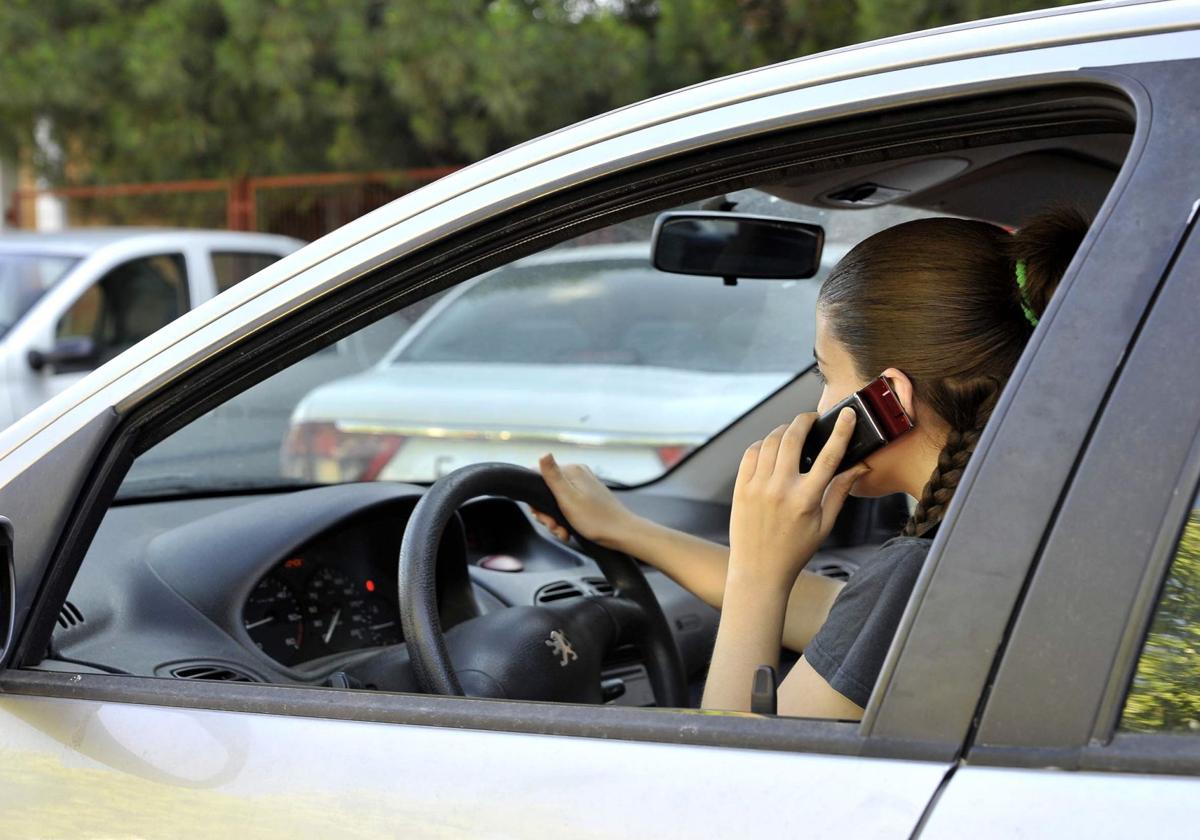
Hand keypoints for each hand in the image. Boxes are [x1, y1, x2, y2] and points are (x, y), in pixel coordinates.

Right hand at [534, 454, 634, 548]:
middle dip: (546, 513)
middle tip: (554, 526)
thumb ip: (553, 476)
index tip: (542, 514)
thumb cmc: (597, 519)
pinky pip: (567, 507)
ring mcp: (583, 486)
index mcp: (572, 471)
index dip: (536, 499)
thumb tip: (543, 453)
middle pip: (547, 492)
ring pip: (556, 502)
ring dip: (555, 520)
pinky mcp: (587, 498)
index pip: (539, 478)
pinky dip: (565, 520)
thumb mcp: (568, 498)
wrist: (621, 533)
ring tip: (562, 531)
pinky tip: (568, 531)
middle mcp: (577, 475)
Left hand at [727, 409, 868, 592]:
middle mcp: (780, 489)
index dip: (841, 431)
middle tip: (812, 418)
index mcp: (806, 499)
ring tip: (793, 432)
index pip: (829, 456)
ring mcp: (757, 487)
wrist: (758, 570)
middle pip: (793, 438)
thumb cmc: (795, 550)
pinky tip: (771, 447)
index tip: (848, 415)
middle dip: (804, 420)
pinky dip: (762, 444)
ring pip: (770, 442)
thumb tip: (860, 467)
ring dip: (784, 430)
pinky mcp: (741, 488)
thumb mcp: (825, 524)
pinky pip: (751, 453)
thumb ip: (840, 492)